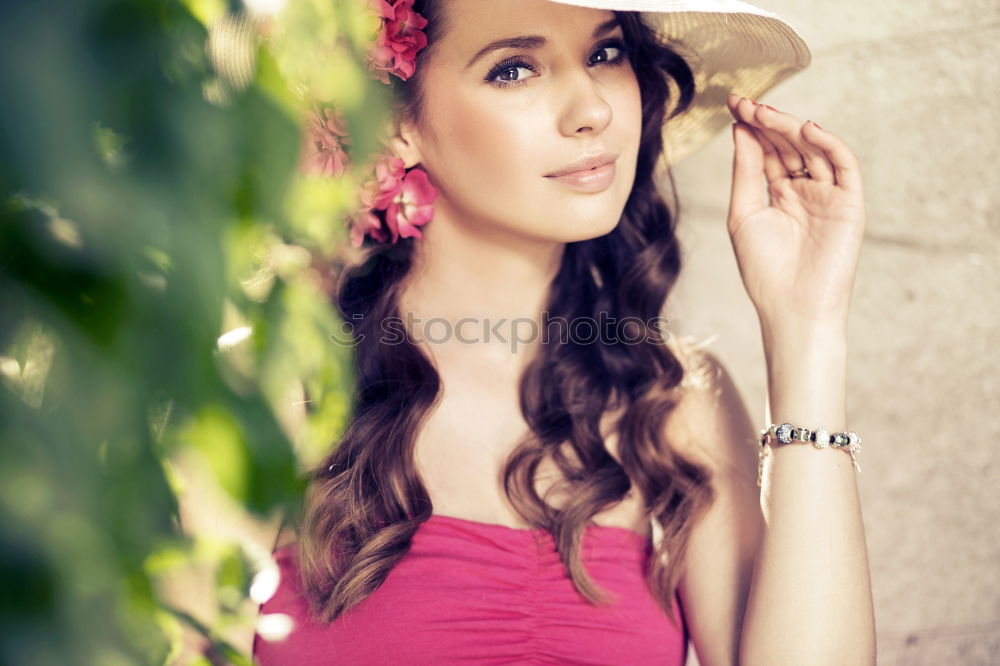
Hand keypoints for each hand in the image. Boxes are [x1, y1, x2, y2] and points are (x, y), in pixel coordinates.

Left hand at [725, 92, 865, 331]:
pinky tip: (805, 129)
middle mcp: (805, 190)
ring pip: (814, 150)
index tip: (732, 105)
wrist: (791, 308)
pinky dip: (828, 144)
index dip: (752, 127)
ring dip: (790, 128)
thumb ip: (746, 172)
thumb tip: (741, 131)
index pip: (767, 151)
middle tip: (745, 102)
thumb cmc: (765, 270)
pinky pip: (844, 165)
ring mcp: (828, 195)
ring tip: (764, 112)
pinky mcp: (850, 203)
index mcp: (779, 194)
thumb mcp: (744, 214)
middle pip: (789, 146)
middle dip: (767, 122)